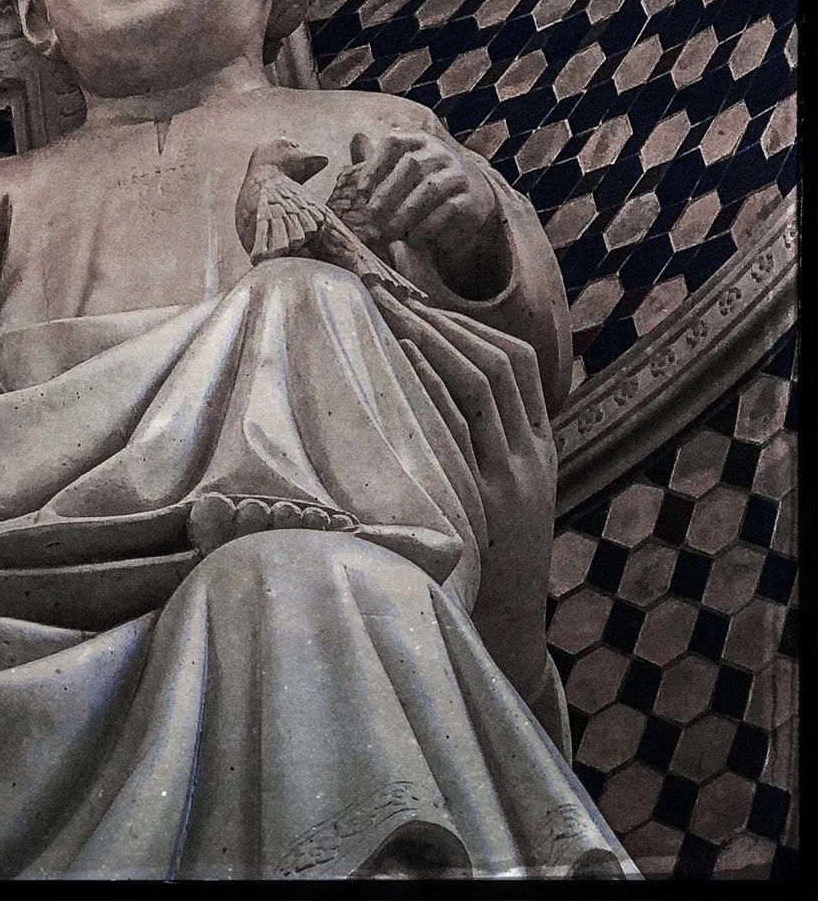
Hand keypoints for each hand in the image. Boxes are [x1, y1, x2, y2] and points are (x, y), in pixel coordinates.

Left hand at [352, 129, 507, 299]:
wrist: (469, 194)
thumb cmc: (423, 179)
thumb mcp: (402, 165)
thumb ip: (378, 158)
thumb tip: (356, 138)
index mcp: (418, 139)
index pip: (394, 142)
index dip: (375, 166)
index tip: (361, 191)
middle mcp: (439, 151)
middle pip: (412, 165)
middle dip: (388, 192)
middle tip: (372, 216)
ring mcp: (457, 173)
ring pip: (429, 187)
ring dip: (406, 211)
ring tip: (390, 230)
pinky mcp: (470, 197)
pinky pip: (449, 209)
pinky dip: (427, 225)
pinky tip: (413, 238)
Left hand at [371, 287, 555, 700]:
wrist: (508, 633)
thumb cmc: (486, 561)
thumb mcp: (494, 496)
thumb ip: (474, 448)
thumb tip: (418, 395)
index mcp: (537, 448)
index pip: (516, 361)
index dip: (467, 323)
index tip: (416, 298)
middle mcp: (532, 455)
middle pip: (498, 361)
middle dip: (442, 318)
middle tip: (385, 288)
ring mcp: (515, 477)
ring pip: (484, 382)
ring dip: (433, 336)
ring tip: (385, 307)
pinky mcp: (494, 502)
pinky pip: (466, 427)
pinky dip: (437, 383)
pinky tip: (404, 355)